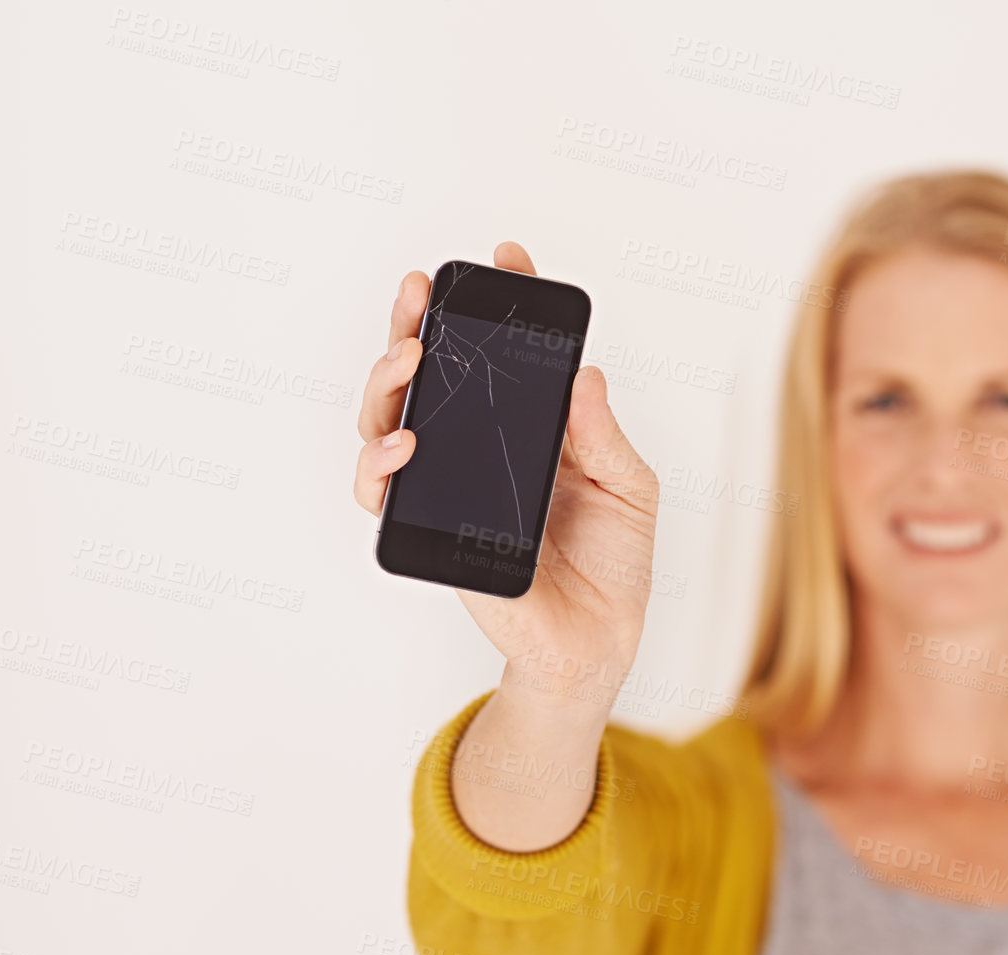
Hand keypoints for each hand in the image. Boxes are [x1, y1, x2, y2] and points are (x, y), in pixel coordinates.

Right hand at [355, 242, 659, 711]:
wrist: (596, 643)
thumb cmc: (613, 565)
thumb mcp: (629, 487)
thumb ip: (604, 434)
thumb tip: (584, 374)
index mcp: (528, 427)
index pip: (500, 354)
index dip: (496, 305)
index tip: (506, 258)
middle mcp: (478, 448)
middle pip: (427, 373)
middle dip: (415, 323)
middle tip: (422, 294)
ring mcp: (446, 486)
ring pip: (387, 419)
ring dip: (386, 380)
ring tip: (408, 357)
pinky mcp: (426, 530)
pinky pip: (380, 492)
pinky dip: (377, 464)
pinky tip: (401, 444)